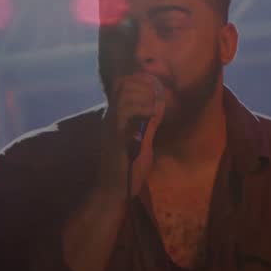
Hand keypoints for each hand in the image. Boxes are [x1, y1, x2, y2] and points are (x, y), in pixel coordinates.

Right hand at [98, 73, 164, 195]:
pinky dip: (141, 109)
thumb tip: (159, 107)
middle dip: (143, 85)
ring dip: (143, 97)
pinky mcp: (114, 134)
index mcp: (117, 117)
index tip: (156, 87)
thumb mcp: (143, 142)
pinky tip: (151, 117)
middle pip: (123, 84)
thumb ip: (150, 125)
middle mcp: (111, 117)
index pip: (123, 85)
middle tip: (156, 98)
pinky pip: (125, 112)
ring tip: (153, 110)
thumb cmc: (128, 168)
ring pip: (124, 94)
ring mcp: (112, 124)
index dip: (140, 80)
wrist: (114, 189)